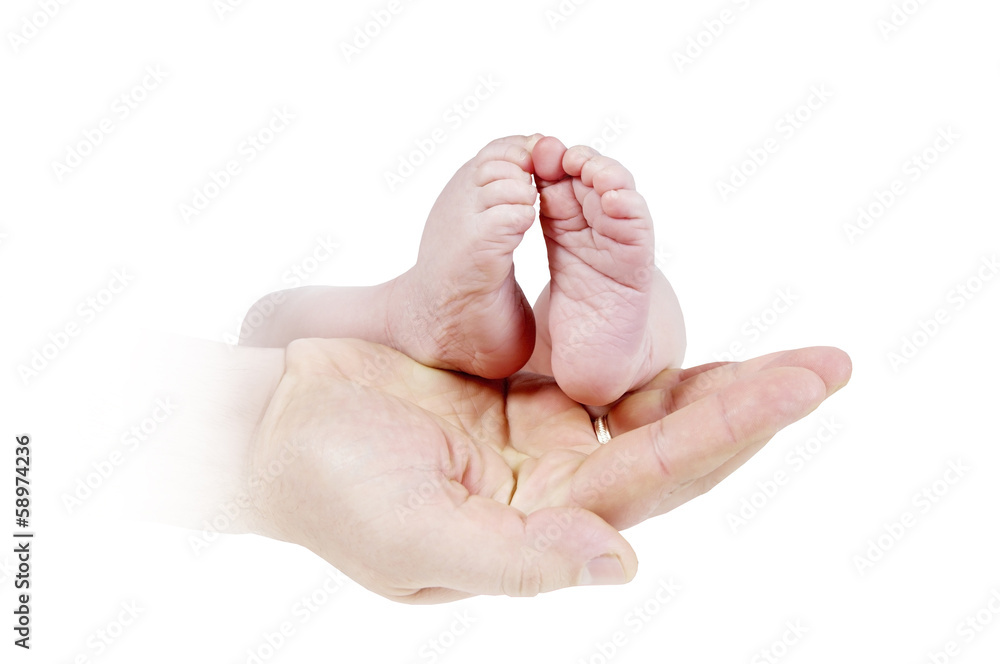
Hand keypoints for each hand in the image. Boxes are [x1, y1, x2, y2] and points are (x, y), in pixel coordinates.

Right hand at [246, 338, 849, 602]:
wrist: (276, 429)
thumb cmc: (332, 493)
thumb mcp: (417, 540)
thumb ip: (518, 559)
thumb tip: (621, 566)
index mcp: (546, 526)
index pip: (658, 477)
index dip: (732, 430)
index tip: (801, 386)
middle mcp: (559, 487)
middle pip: (674, 441)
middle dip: (752, 406)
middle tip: (829, 364)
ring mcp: (542, 438)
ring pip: (646, 403)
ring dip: (718, 380)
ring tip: (797, 359)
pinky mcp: (515, 392)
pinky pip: (595, 365)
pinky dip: (644, 345)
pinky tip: (688, 330)